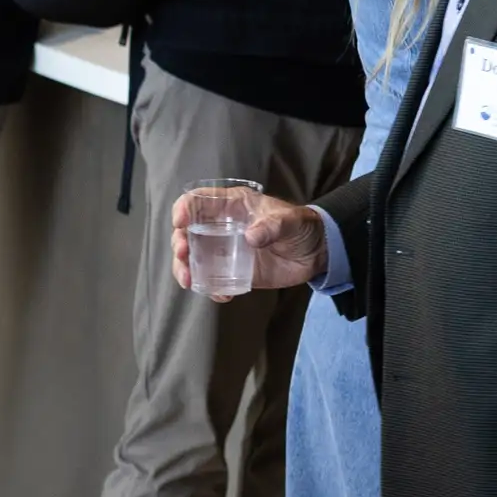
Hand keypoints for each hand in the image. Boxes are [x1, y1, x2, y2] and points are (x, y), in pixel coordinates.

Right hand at [167, 190, 330, 295]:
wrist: (317, 252)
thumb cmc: (301, 226)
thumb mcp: (290, 221)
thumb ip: (272, 226)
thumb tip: (250, 237)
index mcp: (231, 206)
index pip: (198, 201)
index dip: (184, 208)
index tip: (180, 222)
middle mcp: (221, 227)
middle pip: (187, 232)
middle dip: (179, 243)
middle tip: (183, 254)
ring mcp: (225, 251)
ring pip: (193, 258)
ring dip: (185, 269)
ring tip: (188, 280)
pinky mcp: (233, 271)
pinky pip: (213, 281)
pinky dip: (210, 289)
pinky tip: (220, 296)